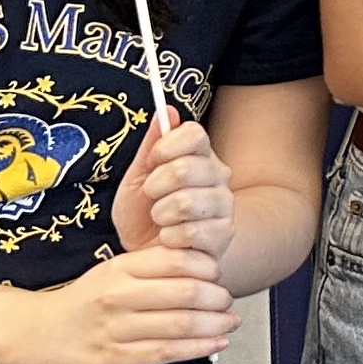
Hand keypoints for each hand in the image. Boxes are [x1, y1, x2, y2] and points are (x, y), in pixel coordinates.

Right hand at [5, 244, 233, 363]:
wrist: (36, 333)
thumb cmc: (84, 302)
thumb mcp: (114, 272)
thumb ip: (153, 268)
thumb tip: (204, 268)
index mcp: (120, 268)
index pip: (177, 260)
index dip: (208, 267)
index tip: (218, 274)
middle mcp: (118, 296)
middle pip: (185, 292)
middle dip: (217, 298)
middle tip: (228, 301)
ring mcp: (116, 329)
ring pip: (180, 324)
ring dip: (215, 324)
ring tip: (230, 322)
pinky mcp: (115, 359)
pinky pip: (167, 352)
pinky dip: (199, 348)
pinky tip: (217, 343)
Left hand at [112, 116, 230, 261]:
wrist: (152, 255)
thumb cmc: (143, 215)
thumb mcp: (137, 178)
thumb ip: (151, 146)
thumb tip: (167, 108)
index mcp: (200, 155)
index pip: (194, 134)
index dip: (167, 147)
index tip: (152, 161)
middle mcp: (219, 176)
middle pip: (186, 168)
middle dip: (155, 186)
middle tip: (152, 197)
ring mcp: (225, 205)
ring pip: (187, 201)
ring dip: (161, 214)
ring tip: (160, 221)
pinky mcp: (224, 235)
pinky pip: (191, 231)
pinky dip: (170, 238)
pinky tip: (170, 239)